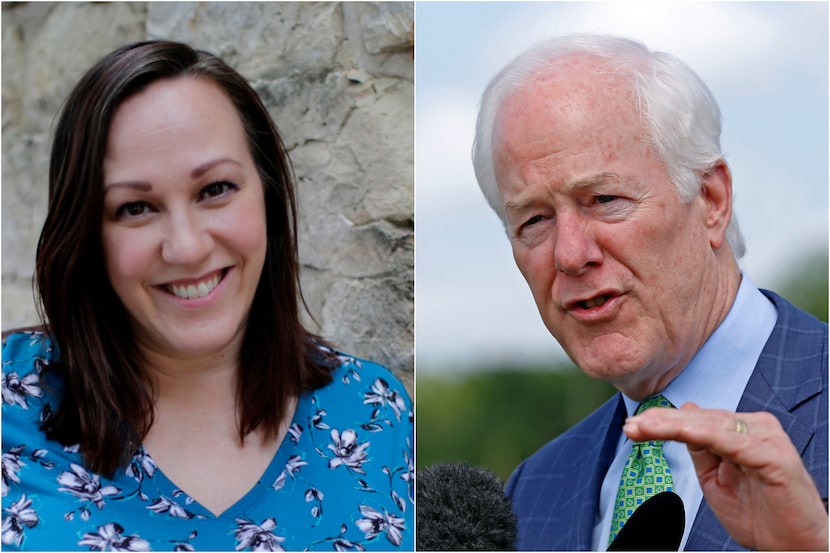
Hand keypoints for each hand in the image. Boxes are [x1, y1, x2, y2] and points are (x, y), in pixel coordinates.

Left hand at [623, 402, 827, 550]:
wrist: (797, 548)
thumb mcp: (716, 480)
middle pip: (701, 419)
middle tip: (631, 426)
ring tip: (645, 427)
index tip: (632, 426)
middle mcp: (757, 428)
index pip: (696, 420)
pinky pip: (734, 441)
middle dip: (662, 422)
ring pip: (712, 425)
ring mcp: (768, 439)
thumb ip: (700, 449)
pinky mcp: (775, 457)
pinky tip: (683, 431)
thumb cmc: (761, 517)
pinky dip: (706, 434)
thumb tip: (685, 413)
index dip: (663, 421)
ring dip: (675, 425)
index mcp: (743, 431)